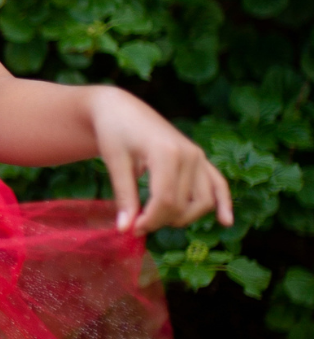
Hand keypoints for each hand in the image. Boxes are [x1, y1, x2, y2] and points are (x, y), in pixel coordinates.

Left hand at [89, 88, 233, 234]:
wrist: (121, 109)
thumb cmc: (114, 131)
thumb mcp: (115, 162)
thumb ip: (124, 196)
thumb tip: (125, 230)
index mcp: (166, 152)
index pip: (166, 201)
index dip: (150, 221)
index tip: (131, 228)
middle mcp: (189, 154)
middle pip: (183, 205)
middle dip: (161, 221)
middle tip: (137, 224)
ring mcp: (198, 156)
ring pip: (203, 201)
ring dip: (184, 217)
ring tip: (159, 219)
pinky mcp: (200, 158)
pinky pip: (217, 183)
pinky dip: (223, 202)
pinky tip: (225, 221)